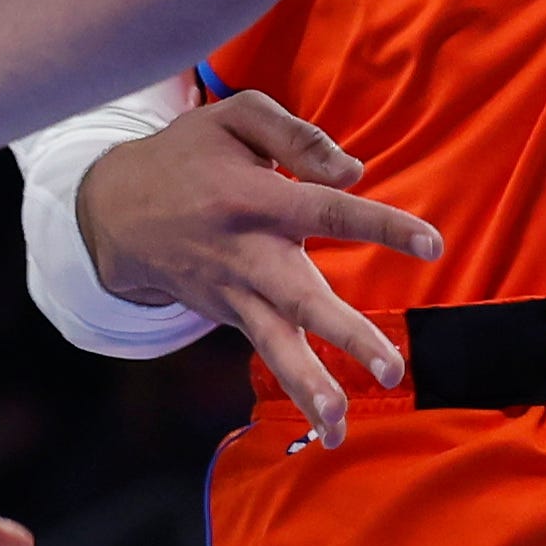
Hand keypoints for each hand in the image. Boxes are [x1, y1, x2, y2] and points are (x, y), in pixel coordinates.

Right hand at [76, 89, 444, 448]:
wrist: (114, 213)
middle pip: (300, 298)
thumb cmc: (187, 156)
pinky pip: (267, 352)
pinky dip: (296, 387)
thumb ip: (296, 138)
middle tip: (391, 368)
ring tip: (339, 427)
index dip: (379, 227)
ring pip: (275, 345)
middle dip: (345, 335)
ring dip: (309, 387)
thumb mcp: (233, 119)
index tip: (432, 246)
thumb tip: (355, 172)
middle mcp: (245, 254)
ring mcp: (234, 293)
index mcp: (253, 199)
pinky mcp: (229, 315)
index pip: (325, 211)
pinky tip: (328, 425)